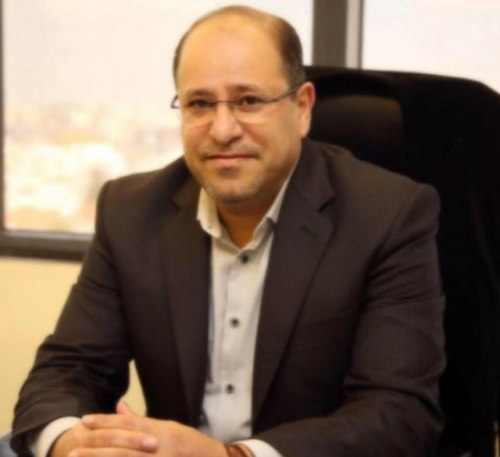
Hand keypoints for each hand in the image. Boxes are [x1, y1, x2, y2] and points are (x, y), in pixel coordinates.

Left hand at [71, 402, 226, 456]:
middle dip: (97, 447)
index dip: (106, 421)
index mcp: (161, 430)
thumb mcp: (169, 429)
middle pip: (123, 445)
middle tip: (73, 448)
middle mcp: (159, 446)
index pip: (129, 423)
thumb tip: (119, 407)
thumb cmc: (190, 446)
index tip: (85, 420)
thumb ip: (142, 421)